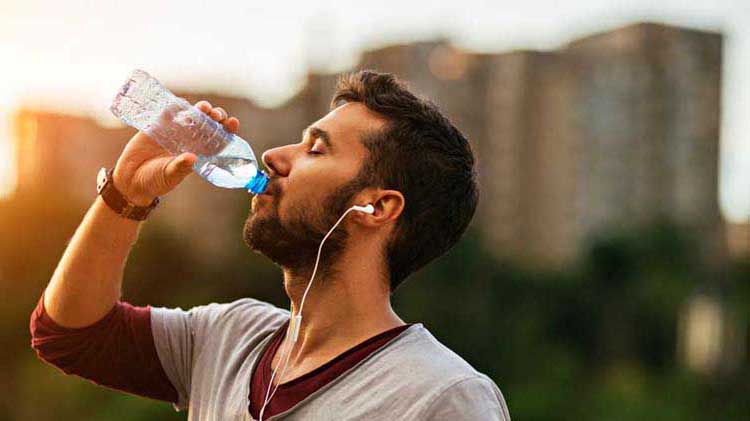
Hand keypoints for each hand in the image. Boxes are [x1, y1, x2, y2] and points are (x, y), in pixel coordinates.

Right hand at [112, 100, 240, 205]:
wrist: (130, 178)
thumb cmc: (155, 181)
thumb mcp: (169, 176)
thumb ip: (180, 167)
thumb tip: (192, 158)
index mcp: (199, 153)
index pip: (218, 139)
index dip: (227, 130)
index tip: (233, 122)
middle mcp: (190, 141)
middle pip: (209, 124)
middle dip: (216, 117)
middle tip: (216, 115)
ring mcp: (175, 132)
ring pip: (193, 115)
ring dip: (200, 109)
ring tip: (204, 108)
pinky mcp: (159, 126)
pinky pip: (170, 113)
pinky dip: (176, 107)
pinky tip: (180, 105)